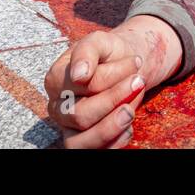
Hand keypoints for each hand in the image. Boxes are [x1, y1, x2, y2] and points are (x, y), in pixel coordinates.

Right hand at [43, 30, 145, 148]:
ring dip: (111, 128)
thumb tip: (79, 75)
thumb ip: (87, 52)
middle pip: (80, 115)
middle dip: (115, 100)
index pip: (81, 85)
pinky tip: (128, 126)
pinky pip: (96, 153)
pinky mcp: (84, 142)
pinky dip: (115, 142)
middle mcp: (57, 107)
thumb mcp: (100, 41)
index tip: (135, 62)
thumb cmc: (109, 54)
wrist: (126, 66)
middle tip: (139, 82)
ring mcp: (69, 128)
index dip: (111, 76)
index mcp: (56, 80)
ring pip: (81, 143)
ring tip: (130, 111)